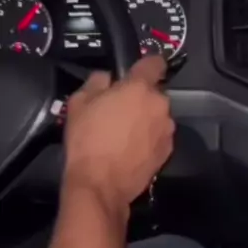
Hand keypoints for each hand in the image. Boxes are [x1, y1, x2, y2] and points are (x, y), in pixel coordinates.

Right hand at [64, 56, 174, 207]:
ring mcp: (167, 130)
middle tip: (119, 111)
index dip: (146, 65)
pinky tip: (132, 150)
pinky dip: (150, 139)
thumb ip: (97, 81)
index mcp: (140, 88)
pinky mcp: (168, 152)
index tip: (136, 73)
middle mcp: (160, 105)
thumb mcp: (79, 102)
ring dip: (146, 119)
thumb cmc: (87, 139)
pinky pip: (159, 136)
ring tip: (125, 134)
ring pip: (157, 116)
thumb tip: (107, 77)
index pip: (155, 63)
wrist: (100, 184)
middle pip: (154, 93)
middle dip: (140, 98)